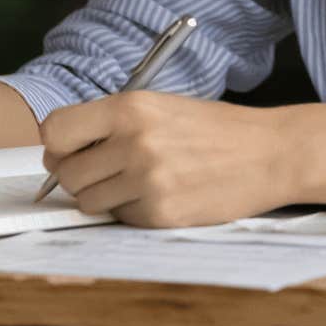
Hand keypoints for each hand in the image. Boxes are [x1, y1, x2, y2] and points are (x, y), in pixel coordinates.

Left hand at [39, 91, 297, 227]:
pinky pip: (121, 219)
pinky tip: (162, 194)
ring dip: (105, 196)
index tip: (71, 150)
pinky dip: (134, 211)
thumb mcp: (160, 106)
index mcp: (130, 108)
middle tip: (106, 170)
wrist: (270, 153)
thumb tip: (60, 151)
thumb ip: (111, 123)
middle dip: (78, 175)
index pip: (55, 131)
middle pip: (66, 173)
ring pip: (89, 202)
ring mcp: (147, 181)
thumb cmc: (214, 128)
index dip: (58, 145)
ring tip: (138, 181)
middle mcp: (134, 143)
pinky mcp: (161, 214)